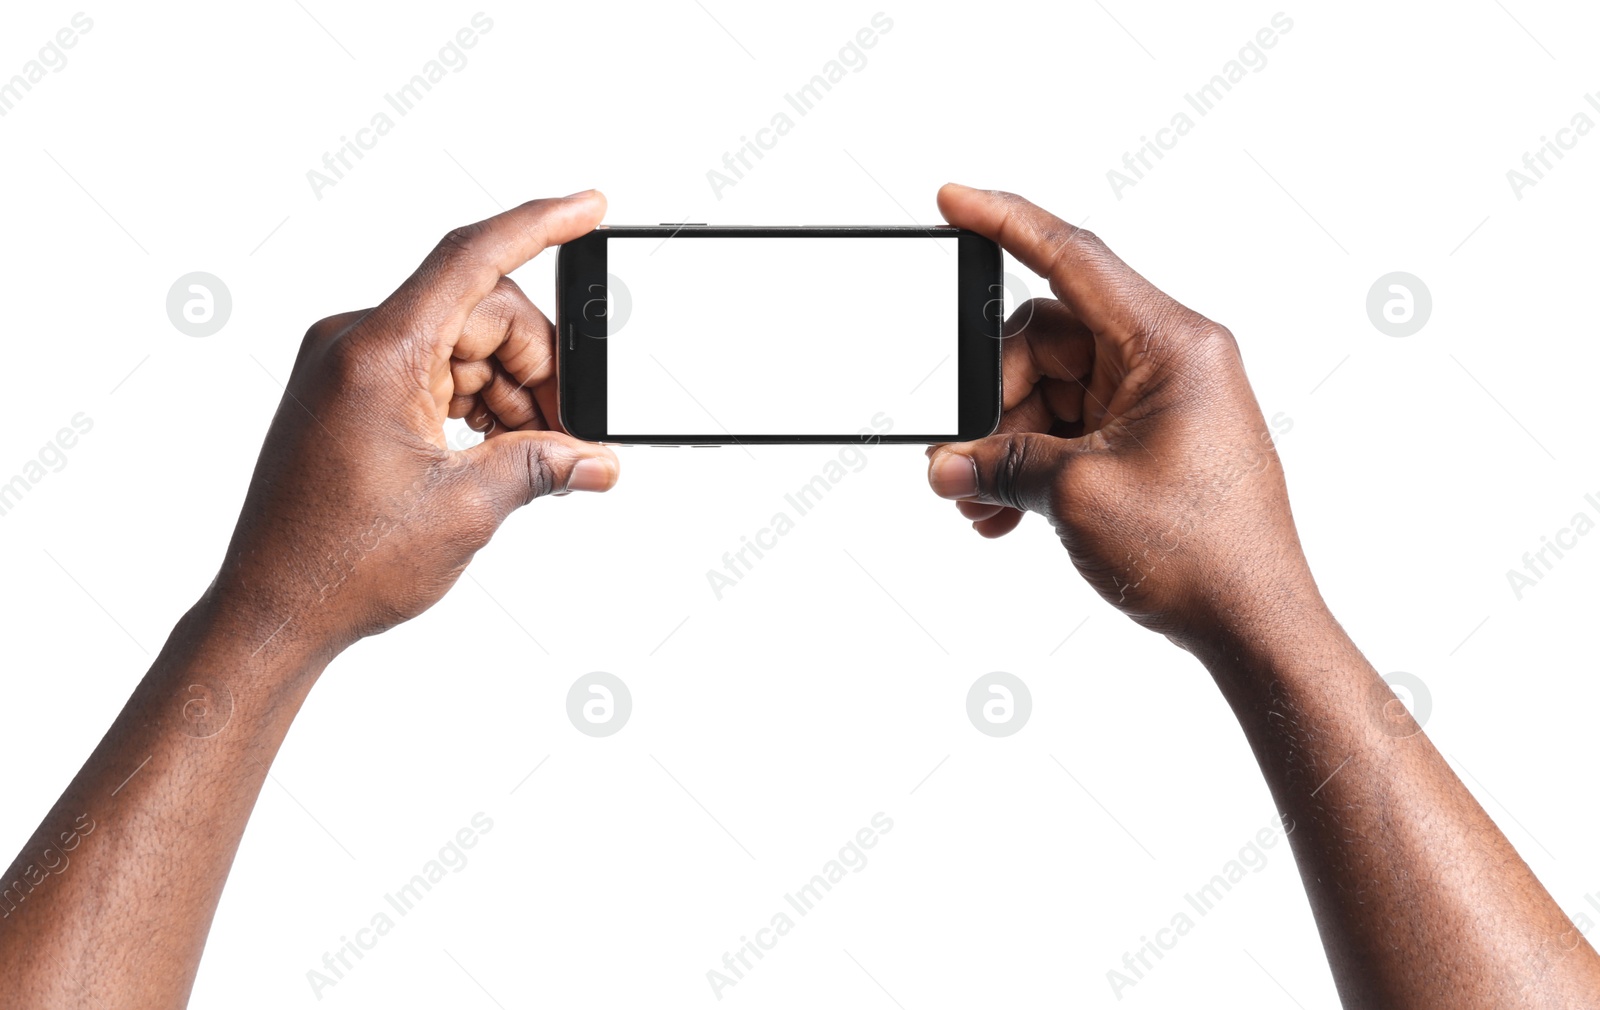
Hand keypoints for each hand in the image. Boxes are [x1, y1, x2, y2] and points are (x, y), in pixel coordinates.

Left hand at [214, 193, 619, 657]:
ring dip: (509, 391)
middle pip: (481, 312)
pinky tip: (493, 448)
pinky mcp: (349, 391)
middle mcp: (356, 343)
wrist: (273, 608)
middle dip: (537, 364)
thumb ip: (541, 468)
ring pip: (463, 343)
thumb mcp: (465, 509)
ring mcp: (348, 366)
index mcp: (377, 353)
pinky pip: (433, 367)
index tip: (589, 208)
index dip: (539, 226)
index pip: (471, 258)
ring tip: (528, 456)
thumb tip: (597, 460)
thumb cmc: (339, 562)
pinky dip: (474, 400)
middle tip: (565, 433)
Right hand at [926, 184, 1317, 644]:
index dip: (1006, 222)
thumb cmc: (1202, 553)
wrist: (1254, 625)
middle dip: (994, 398)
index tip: (952, 200)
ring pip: (1053, 390)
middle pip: (1048, 340)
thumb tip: (948, 463)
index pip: (1074, 256)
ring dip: (1008, 443)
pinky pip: (1073, 429)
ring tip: (981, 500)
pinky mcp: (1151, 440)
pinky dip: (1034, 463)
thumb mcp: (1079, 497)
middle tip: (963, 456)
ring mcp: (1161, 401)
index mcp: (1172, 344)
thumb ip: (1002, 464)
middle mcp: (1171, 359)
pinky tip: (1005, 511)